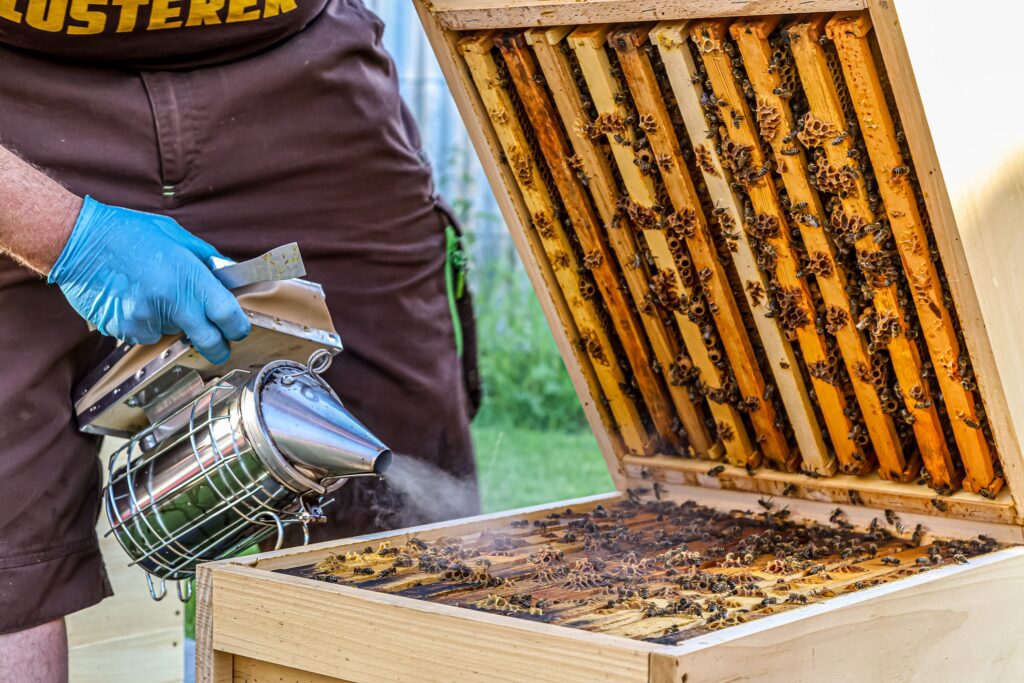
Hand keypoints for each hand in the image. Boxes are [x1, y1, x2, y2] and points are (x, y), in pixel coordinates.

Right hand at [48, 196, 250, 363]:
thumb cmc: (130, 232)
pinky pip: (145, 335)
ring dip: (171, 323)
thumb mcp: (178, 237)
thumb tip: (230, 279)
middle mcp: (171, 304)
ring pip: (173, 335)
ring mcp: (145, 320)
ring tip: (152, 294)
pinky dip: (145, 324)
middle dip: (218, 347)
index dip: (238, 327)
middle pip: (209, 342)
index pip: (229, 316)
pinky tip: (132, 300)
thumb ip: (207, 261)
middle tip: (219, 345)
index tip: (238, 329)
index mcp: (190, 278)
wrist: (79, 240)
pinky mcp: (123, 329)